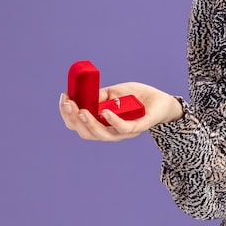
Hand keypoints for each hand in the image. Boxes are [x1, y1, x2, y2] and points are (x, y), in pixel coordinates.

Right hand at [59, 82, 183, 141]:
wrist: (161, 100)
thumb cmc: (137, 96)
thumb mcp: (116, 91)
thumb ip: (101, 94)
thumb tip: (85, 94)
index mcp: (102, 124)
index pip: (78, 125)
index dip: (67, 114)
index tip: (63, 98)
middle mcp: (111, 131)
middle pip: (86, 133)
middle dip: (73, 119)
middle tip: (70, 104)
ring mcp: (125, 132)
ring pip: (102, 135)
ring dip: (89, 123)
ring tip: (81, 111)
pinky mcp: (139, 127)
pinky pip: (124, 128)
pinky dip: (113, 121)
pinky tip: (105, 112)